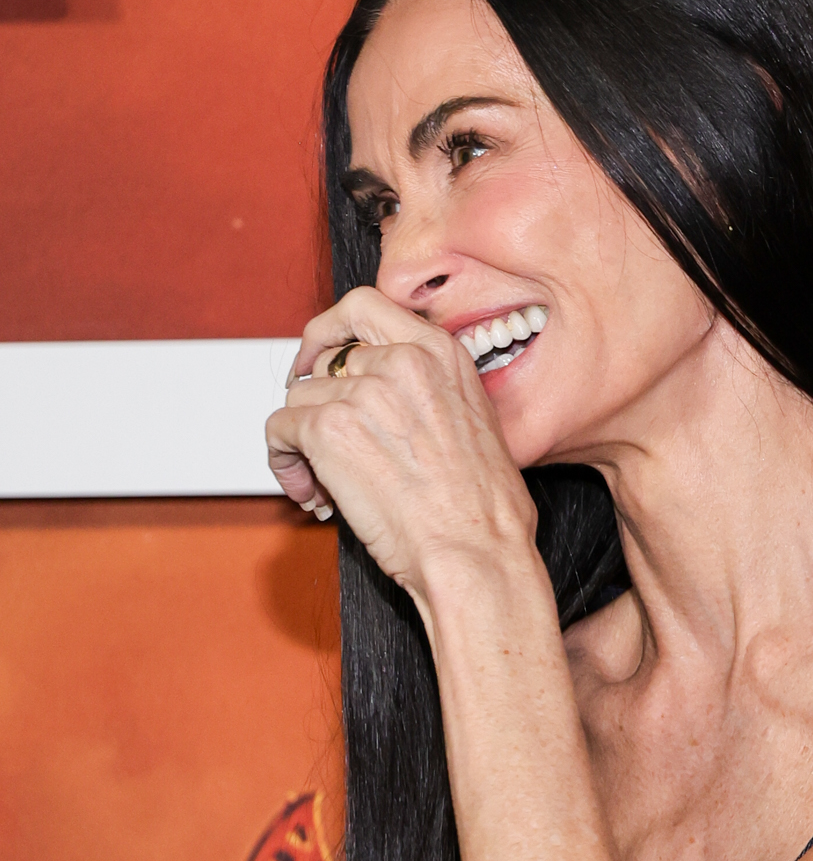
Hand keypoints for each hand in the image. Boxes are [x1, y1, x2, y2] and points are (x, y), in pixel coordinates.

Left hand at [267, 290, 537, 602]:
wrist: (476, 553)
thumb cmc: (485, 511)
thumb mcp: (475, 424)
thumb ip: (428, 394)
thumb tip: (384, 406)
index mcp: (442, 354)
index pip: (365, 307)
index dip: (330, 331)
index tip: (318, 355)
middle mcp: (402, 362)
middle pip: (325, 360)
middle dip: (317, 398)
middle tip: (319, 434)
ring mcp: (363, 392)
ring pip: (300, 398)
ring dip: (303, 441)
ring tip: (326, 482)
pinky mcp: (328, 428)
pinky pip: (279, 430)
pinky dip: (284, 463)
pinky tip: (311, 491)